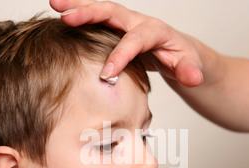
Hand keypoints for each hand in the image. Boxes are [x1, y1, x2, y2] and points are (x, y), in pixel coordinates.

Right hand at [50, 0, 202, 86]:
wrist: (181, 53)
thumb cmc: (185, 60)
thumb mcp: (192, 67)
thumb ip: (190, 71)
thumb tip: (192, 78)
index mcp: (156, 32)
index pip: (136, 39)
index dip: (121, 55)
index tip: (106, 74)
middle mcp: (139, 23)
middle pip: (113, 11)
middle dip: (90, 13)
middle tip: (66, 17)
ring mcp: (127, 25)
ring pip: (102, 11)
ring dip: (79, 7)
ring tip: (55, 4)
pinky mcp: (119, 31)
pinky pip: (99, 21)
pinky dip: (81, 16)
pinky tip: (62, 17)